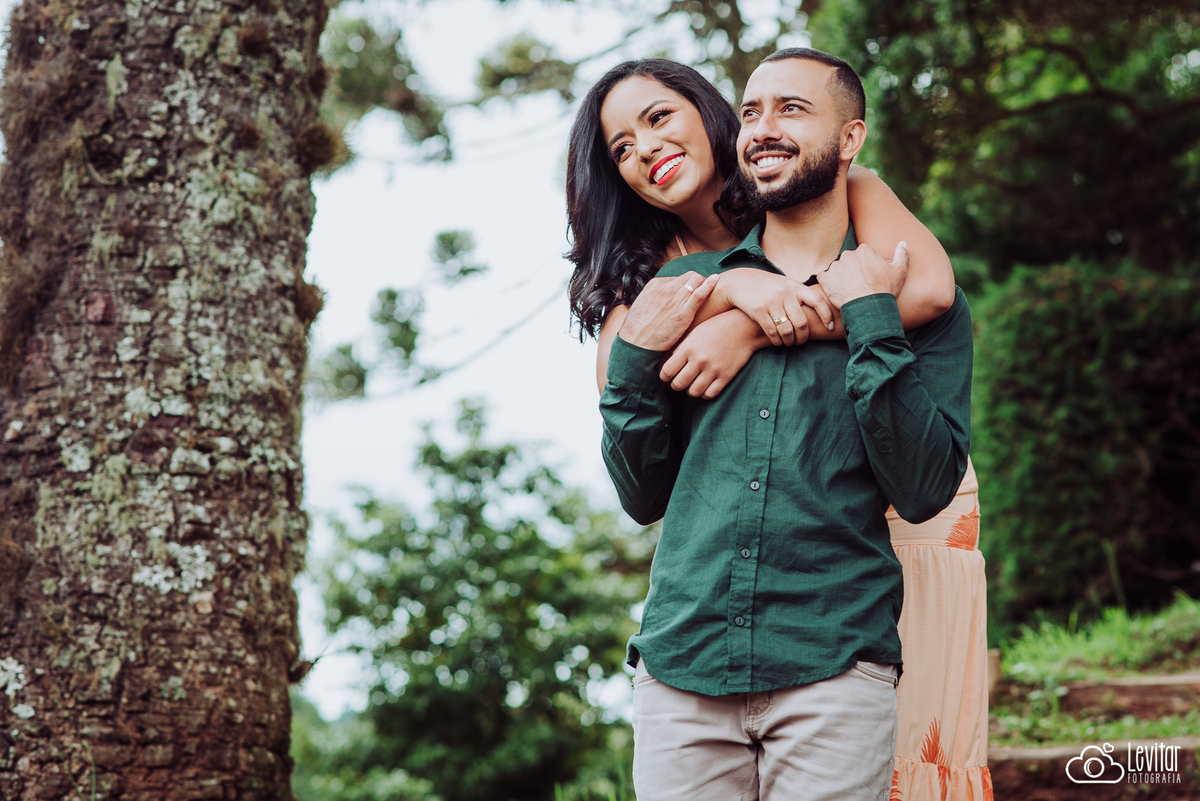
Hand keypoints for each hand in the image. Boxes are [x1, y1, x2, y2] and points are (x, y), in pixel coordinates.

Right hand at [618, 271, 718, 350]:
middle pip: (689, 276)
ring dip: (704, 283)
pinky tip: (715, 279)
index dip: (686, 285)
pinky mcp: (683, 313)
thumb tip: (661, 299)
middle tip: (703, 290)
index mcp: (655, 285)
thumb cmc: (638, 329)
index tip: (690, 292)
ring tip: (711, 288)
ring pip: (696, 280)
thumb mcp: (642, 305)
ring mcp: (675, 300)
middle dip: (697, 281)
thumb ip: (654, 298)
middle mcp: (665, 289)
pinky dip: (709, 285)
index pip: (677, 278)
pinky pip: (700, 294)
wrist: (636, 344)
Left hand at [659, 311, 764, 397]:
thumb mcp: (694, 334)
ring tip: (692, 384)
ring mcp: (713, 369)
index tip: (666, 378)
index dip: (663, 378)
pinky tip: (705, 386)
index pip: (667, 371)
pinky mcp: (726, 376)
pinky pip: (710, 394)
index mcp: (688, 348)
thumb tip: (664, 367)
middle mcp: (699, 360)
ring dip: (690, 390)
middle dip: (676, 385)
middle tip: (678, 382)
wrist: (744, 327)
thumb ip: (680, 350)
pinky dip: (704, 393)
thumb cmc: (715, 328)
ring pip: (693, 392)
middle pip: (678, 384)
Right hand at [715, 268, 833, 346]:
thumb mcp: (784, 285)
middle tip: (801, 342)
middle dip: (803, 337)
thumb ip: (798, 295)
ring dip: (790, 341)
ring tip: (789, 343)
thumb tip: (820, 311)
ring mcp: (771, 302)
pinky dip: (777, 341)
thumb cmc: (766, 286)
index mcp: (795, 286)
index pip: (818, 301)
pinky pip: (772, 332)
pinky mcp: (758, 310)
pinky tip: (777, 342)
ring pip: (787, 330)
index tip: (830, 327)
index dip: (827, 315)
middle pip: (802, 322)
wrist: (739, 282)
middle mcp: (785, 293)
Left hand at [820, 241, 908, 309]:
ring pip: (837, 269)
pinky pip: (824, 278)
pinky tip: (837, 291)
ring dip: (841, 277)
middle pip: (848, 261)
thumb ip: (901, 254)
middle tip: (858, 285)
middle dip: (852, 271)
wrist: (869, 307)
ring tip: (849, 290)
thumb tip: (903, 243)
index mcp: (864, 250)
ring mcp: (835, 266)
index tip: (869, 277)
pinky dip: (829, 284)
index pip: (862, 255)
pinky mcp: (825, 278)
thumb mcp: (899, 271)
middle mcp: (848, 254)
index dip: (865, 267)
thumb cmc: (885, 290)